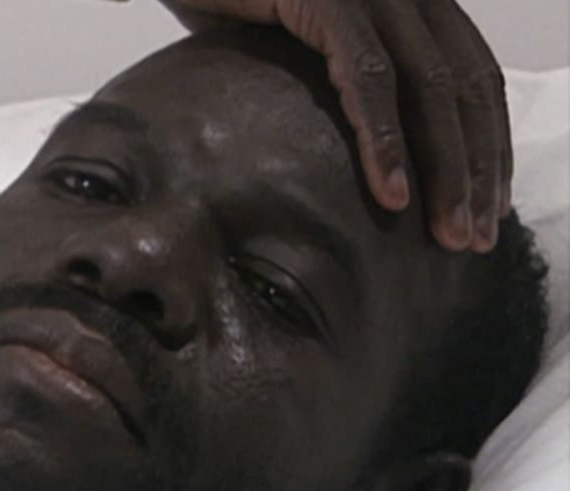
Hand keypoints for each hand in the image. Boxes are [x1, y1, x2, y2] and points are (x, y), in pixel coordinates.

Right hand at [158, 0, 509, 252]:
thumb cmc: (231, 6)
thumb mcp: (299, 49)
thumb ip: (338, 83)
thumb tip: (352, 161)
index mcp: (409, 2)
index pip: (473, 78)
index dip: (487, 145)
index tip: (487, 208)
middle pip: (466, 88)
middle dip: (476, 170)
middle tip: (473, 238)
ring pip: (433, 89)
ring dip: (446, 170)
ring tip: (446, 232)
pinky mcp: (331, 0)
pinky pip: (370, 79)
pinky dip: (384, 142)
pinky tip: (392, 195)